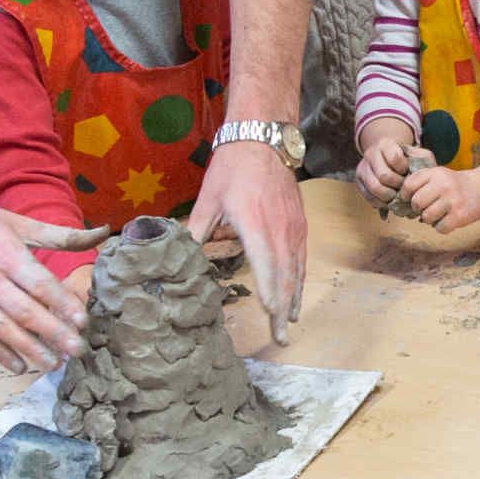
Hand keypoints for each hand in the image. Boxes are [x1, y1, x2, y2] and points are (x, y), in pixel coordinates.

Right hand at [0, 188, 95, 371]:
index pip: (41, 284)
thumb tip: (102, 233)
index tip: (83, 322)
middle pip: (26, 312)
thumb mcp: (17, 222)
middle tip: (77, 351)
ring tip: (53, 363)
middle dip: (54, 334)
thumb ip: (60, 235)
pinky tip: (18, 366)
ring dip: (30, 349)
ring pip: (3, 329)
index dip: (63, 305)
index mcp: (6, 253)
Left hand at [188, 140, 307, 337]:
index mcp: (254, 222)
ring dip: (293, 299)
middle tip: (279, 338)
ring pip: (296, 271)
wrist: (263, 140)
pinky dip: (299, 281)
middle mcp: (279, 229)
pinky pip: (301, 259)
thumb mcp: (208, 198)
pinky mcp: (299, 225)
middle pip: (285, 275)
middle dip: (282, 308)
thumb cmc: (232, 169)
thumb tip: (177, 255)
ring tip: (288, 324)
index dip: (268, 290)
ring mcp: (293, 228)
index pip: (265, 263)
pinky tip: (296, 296)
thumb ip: (195, 230)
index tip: (268, 313)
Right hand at [351, 125, 419, 207]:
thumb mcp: (417, 154)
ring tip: (397, 197)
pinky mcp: (358, 182)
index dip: (403, 169)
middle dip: (397, 186)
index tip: (407, 171)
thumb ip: (423, 159)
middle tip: (404, 188)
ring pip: (375, 188)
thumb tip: (422, 174)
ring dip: (389, 196)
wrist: (388, 158)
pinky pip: (368, 197)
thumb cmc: (407, 159)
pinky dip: (380, 203)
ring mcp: (362, 168)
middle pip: (384, 176)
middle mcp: (370, 153)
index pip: (395, 158)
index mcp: (385, 144)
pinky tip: (388, 200)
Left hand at [402, 159, 479, 233]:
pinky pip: (439, 228)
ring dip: (429, 219)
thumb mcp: (439, 175)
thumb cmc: (455, 185)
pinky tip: (447, 220)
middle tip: (424, 208)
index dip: (405, 195)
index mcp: (436, 173)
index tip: (409, 199)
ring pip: (426, 217)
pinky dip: (441, 227)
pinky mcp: (460, 216)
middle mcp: (444, 185)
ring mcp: (453, 201)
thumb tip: (400, 201)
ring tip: (437, 214)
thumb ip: (420, 182)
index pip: (409, 185)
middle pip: (416, 202)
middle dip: (417, 208)